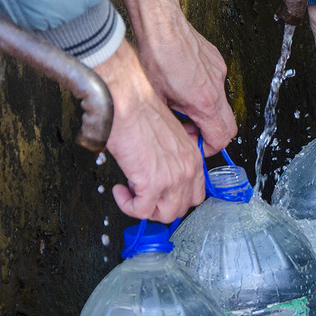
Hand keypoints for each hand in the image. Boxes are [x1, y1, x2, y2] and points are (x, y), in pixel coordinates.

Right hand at [94, 39, 205, 222]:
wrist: (126, 101)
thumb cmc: (139, 110)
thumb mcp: (166, 135)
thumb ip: (169, 155)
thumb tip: (156, 169)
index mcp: (193, 156)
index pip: (195, 193)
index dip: (174, 198)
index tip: (158, 193)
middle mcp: (188, 169)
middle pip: (181, 207)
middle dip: (160, 207)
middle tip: (142, 195)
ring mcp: (173, 178)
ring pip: (165, 214)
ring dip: (145, 209)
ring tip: (130, 193)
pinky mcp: (153, 184)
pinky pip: (142, 211)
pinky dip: (128, 206)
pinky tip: (120, 191)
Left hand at [115, 0, 236, 155]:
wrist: (160, 26)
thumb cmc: (156, 57)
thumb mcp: (158, 100)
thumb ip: (173, 121)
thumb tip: (176, 134)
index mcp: (204, 104)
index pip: (220, 139)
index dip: (208, 148)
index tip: (195, 146)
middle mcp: (217, 90)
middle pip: (229, 126)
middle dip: (212, 134)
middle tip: (191, 130)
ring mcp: (219, 74)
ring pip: (223, 105)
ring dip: (207, 112)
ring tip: (184, 105)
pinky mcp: (216, 62)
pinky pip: (217, 84)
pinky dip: (205, 92)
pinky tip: (186, 84)